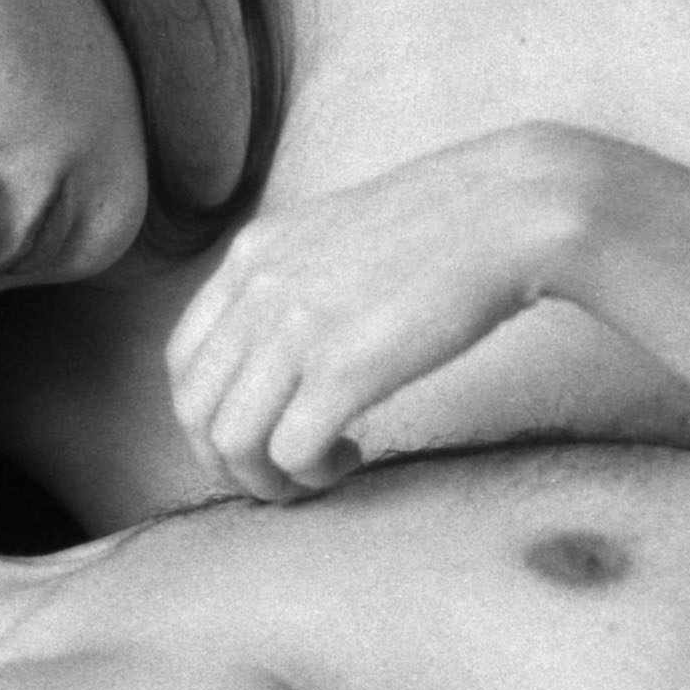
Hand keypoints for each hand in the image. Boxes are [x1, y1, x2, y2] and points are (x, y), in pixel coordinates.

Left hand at [165, 125, 603, 500]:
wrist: (507, 210)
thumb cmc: (441, 227)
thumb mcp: (336, 233)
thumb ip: (291, 277)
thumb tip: (276, 348)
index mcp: (252, 254)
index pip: (182, 360)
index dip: (207, 417)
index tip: (254, 436)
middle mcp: (259, 288)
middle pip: (194, 410)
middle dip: (227, 462)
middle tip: (278, 476)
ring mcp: (298, 328)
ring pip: (232, 441)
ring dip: (266, 479)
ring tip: (314, 476)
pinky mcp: (345, 368)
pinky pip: (290, 452)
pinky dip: (310, 474)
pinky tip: (350, 457)